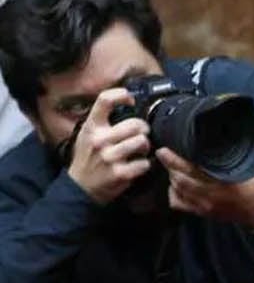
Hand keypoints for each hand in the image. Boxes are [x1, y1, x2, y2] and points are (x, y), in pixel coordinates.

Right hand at [66, 88, 152, 204]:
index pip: (105, 100)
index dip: (122, 95)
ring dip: (145, 146)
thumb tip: (127, 103)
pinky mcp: (120, 173)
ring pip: (142, 142)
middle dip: (143, 129)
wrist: (80, 187)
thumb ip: (103, 120)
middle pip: (135, 123)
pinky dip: (144, 164)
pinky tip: (136, 165)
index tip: (130, 101)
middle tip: (141, 134)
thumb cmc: (88, 157)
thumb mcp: (87, 134)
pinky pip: (144, 163)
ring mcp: (110, 157)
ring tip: (139, 150)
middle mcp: (100, 140)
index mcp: (92, 127)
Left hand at [156, 148, 253, 226]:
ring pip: (178, 190)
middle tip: (164, 155)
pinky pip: (180, 204)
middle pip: (180, 179)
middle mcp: (210, 193)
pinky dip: (173, 193)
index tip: (164, 150)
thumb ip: (222, 158)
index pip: (189, 168)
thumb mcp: (242, 166)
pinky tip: (176, 186)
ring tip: (171, 168)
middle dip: (169, 166)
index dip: (174, 159)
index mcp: (221, 179)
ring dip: (171, 177)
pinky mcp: (203, 212)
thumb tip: (205, 146)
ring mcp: (204, 204)